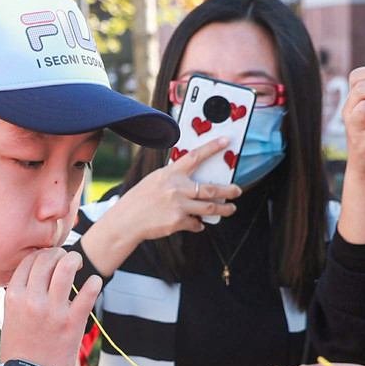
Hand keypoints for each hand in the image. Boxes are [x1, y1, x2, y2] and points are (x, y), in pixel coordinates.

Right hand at [0, 247, 101, 365]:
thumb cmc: (20, 349)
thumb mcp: (10, 316)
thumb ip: (21, 294)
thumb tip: (37, 273)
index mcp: (14, 296)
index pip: (29, 261)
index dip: (42, 254)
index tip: (50, 259)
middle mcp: (32, 300)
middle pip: (47, 259)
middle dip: (60, 253)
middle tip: (67, 260)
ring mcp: (53, 311)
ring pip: (66, 268)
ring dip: (75, 260)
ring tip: (79, 265)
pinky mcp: (72, 323)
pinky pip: (87, 292)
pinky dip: (94, 282)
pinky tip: (94, 282)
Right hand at [77, 140, 240, 276]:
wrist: (126, 221)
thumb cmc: (140, 200)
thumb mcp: (155, 181)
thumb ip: (175, 179)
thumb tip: (196, 183)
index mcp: (170, 174)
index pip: (195, 157)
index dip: (211, 147)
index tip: (225, 141)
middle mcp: (176, 188)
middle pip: (210, 188)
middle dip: (229, 190)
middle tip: (237, 190)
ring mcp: (178, 206)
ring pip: (209, 207)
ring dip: (224, 209)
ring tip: (230, 209)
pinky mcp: (178, 222)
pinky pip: (196, 224)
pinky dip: (199, 224)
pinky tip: (198, 224)